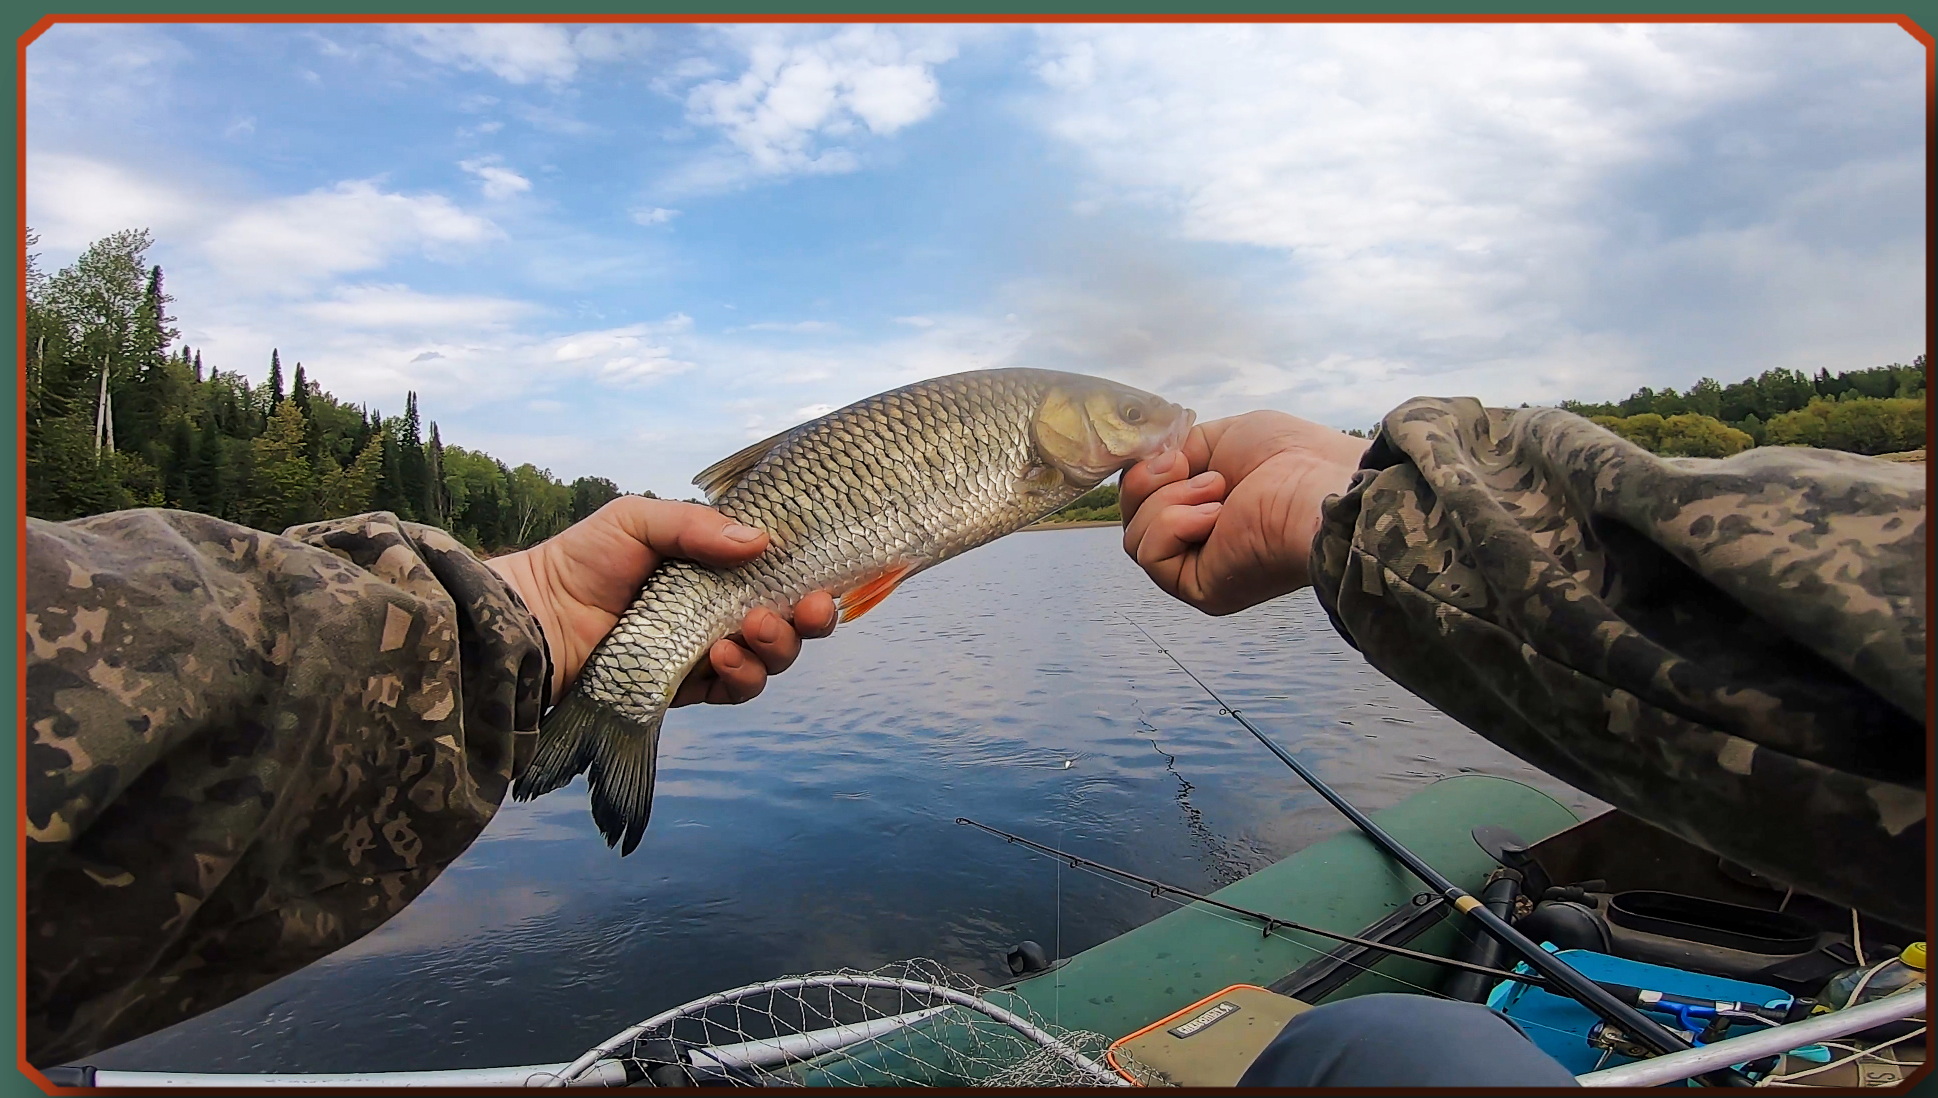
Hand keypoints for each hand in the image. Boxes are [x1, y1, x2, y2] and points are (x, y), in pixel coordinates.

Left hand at [486, 497, 836, 704]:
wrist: (536, 618)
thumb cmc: (581, 561)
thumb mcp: (638, 520)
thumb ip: (696, 525)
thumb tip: (761, 541)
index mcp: (717, 568)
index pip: (780, 574)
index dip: (811, 578)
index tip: (825, 578)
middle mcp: (721, 610)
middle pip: (790, 622)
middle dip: (808, 619)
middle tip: (804, 609)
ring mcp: (707, 651)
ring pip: (770, 660)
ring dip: (776, 647)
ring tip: (751, 631)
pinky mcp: (689, 688)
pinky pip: (735, 690)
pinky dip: (741, 676)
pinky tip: (723, 656)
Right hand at [1120, 411, 1371, 615]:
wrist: (1318, 486)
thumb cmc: (1291, 456)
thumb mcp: (1223, 436)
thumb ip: (1179, 449)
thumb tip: (1147, 462)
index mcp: (1206, 506)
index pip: (1145, 496)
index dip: (1142, 472)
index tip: (1163, 450)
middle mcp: (1199, 540)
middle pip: (1132, 516)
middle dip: (1146, 481)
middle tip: (1183, 464)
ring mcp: (1197, 566)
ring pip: (1134, 537)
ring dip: (1166, 500)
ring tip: (1216, 488)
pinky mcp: (1198, 588)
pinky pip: (1149, 554)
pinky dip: (1172, 525)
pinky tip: (1215, 514)